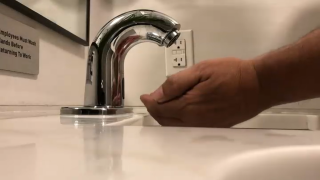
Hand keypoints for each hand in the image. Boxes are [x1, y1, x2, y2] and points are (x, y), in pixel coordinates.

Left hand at [140, 58, 264, 126]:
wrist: (258, 85)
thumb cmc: (231, 74)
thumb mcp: (201, 70)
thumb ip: (177, 82)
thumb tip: (158, 94)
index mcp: (189, 107)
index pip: (160, 108)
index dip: (149, 101)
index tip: (144, 96)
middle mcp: (194, 122)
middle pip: (165, 120)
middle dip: (155, 110)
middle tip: (151, 99)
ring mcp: (205, 127)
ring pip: (175, 127)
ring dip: (165, 117)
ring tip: (162, 105)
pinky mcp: (213, 128)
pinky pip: (188, 129)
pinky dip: (177, 122)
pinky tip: (178, 112)